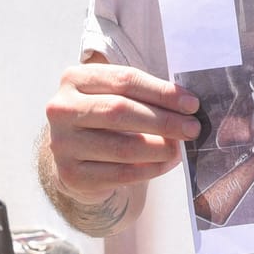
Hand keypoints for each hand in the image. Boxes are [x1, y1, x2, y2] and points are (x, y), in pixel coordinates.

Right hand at [43, 63, 201, 204]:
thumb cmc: (104, 116)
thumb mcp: (116, 94)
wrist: (73, 153)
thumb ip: (144, 94)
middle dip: (164, 121)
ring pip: (122, 147)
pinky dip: (150, 169)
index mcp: (74, 78)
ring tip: (180, 148)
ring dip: (160, 148)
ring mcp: (62, 143)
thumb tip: (188, 105)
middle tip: (192, 128)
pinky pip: (120, 173)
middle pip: (120, 111)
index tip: (191, 103)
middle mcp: (62, 109)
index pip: (125, 80)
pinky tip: (166, 163)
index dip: (162, 92)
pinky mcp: (70, 174)